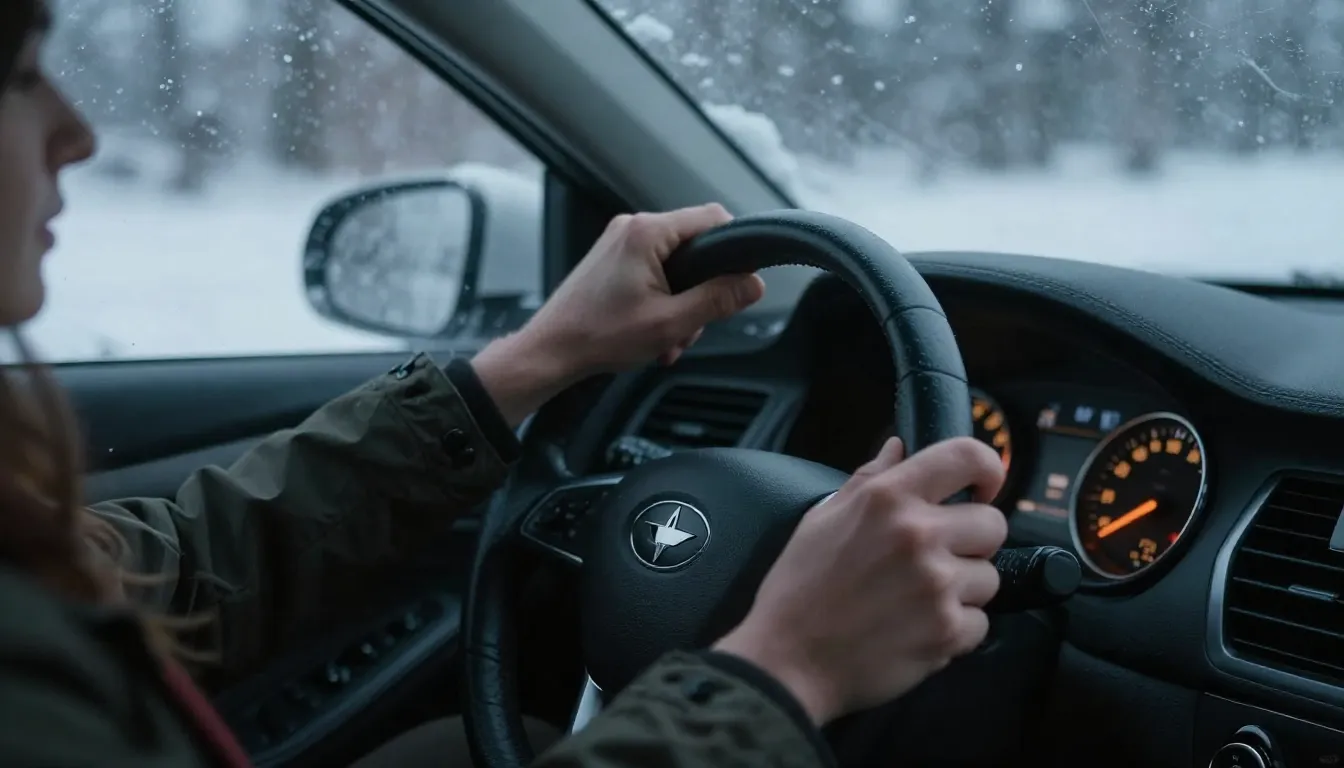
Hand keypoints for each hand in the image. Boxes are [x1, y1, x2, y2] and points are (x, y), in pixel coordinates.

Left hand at [527, 203, 764, 371]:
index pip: (713, 218)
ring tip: (665, 339)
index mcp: (647, 232)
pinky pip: (653, 273)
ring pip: (675, 265)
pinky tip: (652, 333)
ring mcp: (619, 243)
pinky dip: (660, 302)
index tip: (739, 280)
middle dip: (700, 291)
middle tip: (689, 326)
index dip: (734, 248)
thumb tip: (753, 285)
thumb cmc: (599, 336)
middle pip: (694, 246)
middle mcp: (632, 228)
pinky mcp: (612, 260)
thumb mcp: (671, 323)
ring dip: (679, 304)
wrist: (550, 351)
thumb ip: (717, 300)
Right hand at [712, 437, 1008, 724]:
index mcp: (887, 497)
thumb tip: (898, 447)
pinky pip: (980, 622)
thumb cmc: (799, 587)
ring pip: (989, 577)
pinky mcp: (947, 630)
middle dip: (971, 541)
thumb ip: (869, 478)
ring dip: (963, 589)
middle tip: (937, 558)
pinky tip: (917, 629)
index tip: (983, 488)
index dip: (987, 469)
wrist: (788, 660)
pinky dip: (955, 630)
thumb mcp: (822, 518)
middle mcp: (918, 534)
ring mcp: (936, 584)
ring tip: (919, 599)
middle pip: (993, 524)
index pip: (966, 456)